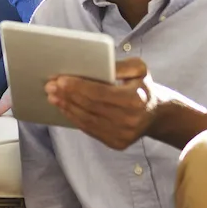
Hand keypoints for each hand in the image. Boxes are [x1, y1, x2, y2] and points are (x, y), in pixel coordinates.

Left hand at [45, 58, 160, 149]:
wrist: (156, 114)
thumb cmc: (143, 87)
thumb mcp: (139, 69)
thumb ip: (120, 65)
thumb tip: (99, 64)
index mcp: (135, 99)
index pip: (100, 93)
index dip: (78, 87)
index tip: (60, 79)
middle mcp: (129, 120)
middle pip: (90, 107)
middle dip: (68, 96)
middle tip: (50, 86)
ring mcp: (123, 135)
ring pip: (87, 120)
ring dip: (67, 108)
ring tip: (53, 97)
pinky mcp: (116, 143)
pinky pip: (90, 130)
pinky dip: (75, 119)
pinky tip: (65, 108)